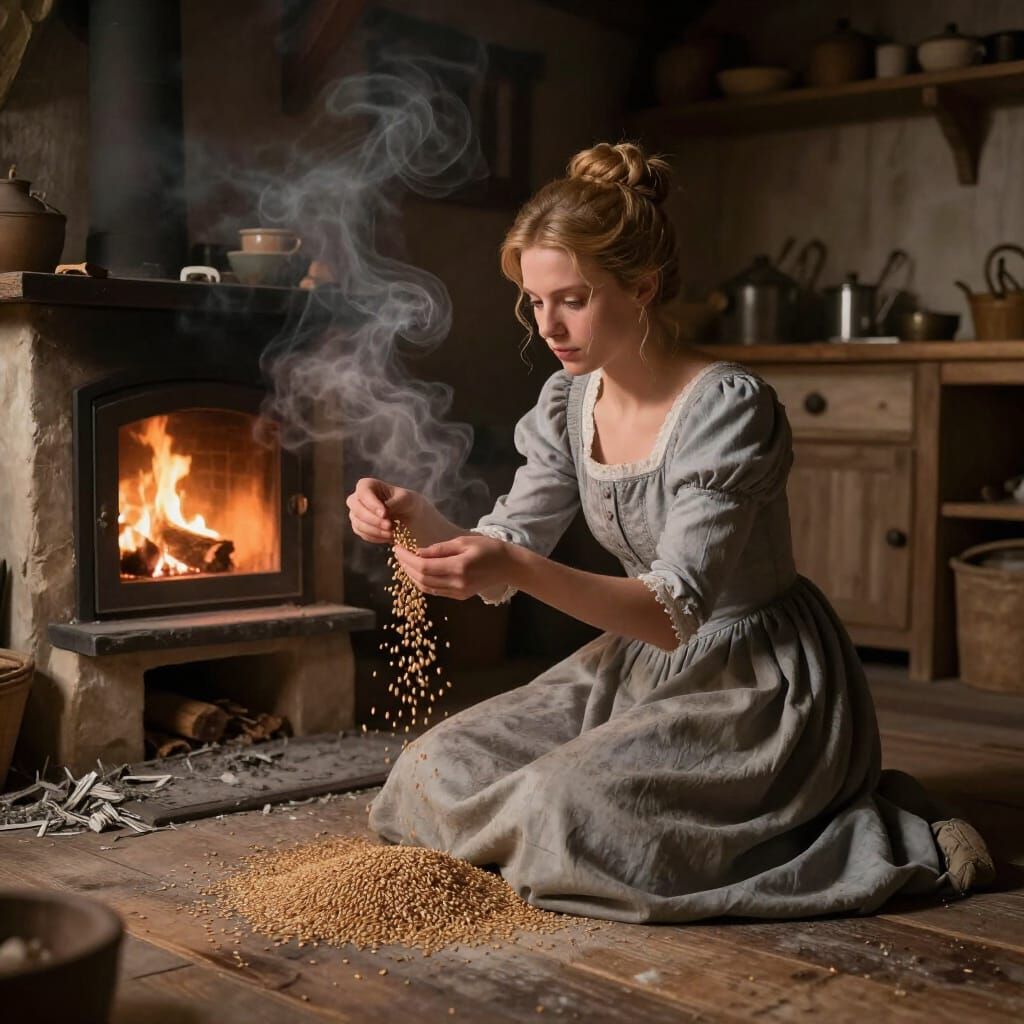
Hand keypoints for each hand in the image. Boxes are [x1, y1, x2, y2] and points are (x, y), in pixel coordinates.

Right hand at [345, 478, 421, 544]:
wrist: (410, 518)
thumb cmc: (407, 503)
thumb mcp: (406, 499)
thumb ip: (396, 502)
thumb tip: (385, 509)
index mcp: (368, 485)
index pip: (363, 491)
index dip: (372, 503)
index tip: (385, 513)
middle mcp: (358, 498)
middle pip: (357, 508)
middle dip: (373, 519)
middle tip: (389, 525)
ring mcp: (356, 514)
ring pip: (358, 523)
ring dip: (375, 530)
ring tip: (392, 532)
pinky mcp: (359, 527)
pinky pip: (363, 534)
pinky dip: (376, 537)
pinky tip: (389, 537)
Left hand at [392, 534, 511, 599]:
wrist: (508, 566)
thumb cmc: (488, 548)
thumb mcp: (463, 541)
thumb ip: (439, 549)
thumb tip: (417, 552)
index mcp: (458, 567)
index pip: (424, 566)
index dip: (407, 558)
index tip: (397, 548)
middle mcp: (456, 583)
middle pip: (422, 578)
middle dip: (406, 566)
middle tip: (398, 554)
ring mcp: (458, 592)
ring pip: (426, 587)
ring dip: (412, 576)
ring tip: (405, 562)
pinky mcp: (459, 596)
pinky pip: (435, 591)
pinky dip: (422, 582)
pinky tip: (418, 571)